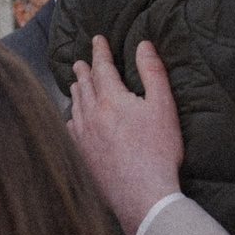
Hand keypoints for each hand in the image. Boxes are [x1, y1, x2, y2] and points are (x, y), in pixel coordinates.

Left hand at [67, 36, 183, 234]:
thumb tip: (143, 45)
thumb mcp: (163, 106)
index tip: (97, 39)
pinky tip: (73, 122)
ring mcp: (83, 138)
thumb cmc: (158, 151)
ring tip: (75, 85)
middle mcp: (91, 116)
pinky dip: (72, 119)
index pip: (102, 67)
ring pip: (75, 107)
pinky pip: (71, 131)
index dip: (100, 51)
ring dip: (76, 92)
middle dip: (84, 70)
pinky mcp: (82, 157)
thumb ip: (153, 72)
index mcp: (111, 99)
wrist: (143, 195)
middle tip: (80, 61)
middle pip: (84, 86)